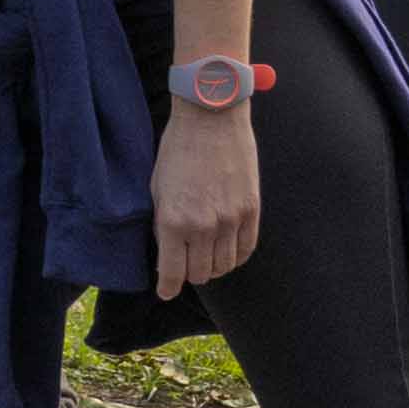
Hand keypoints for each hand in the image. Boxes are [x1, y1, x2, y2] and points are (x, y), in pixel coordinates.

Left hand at [149, 99, 261, 300]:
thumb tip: (167, 252)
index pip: (172, 273)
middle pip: (200, 274)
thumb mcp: (157, 188)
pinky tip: (227, 250)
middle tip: (184, 266)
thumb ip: (162, 224)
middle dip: (189, 274)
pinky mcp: (251, 210)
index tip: (166, 290)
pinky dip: (235, 256)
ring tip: (205, 256)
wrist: (212, 117)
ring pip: (224, 266)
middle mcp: (203, 226)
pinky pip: (246, 249)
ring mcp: (230, 220)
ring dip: (212, 267)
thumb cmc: (178, 148)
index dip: (167, 287)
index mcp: (172, 221)